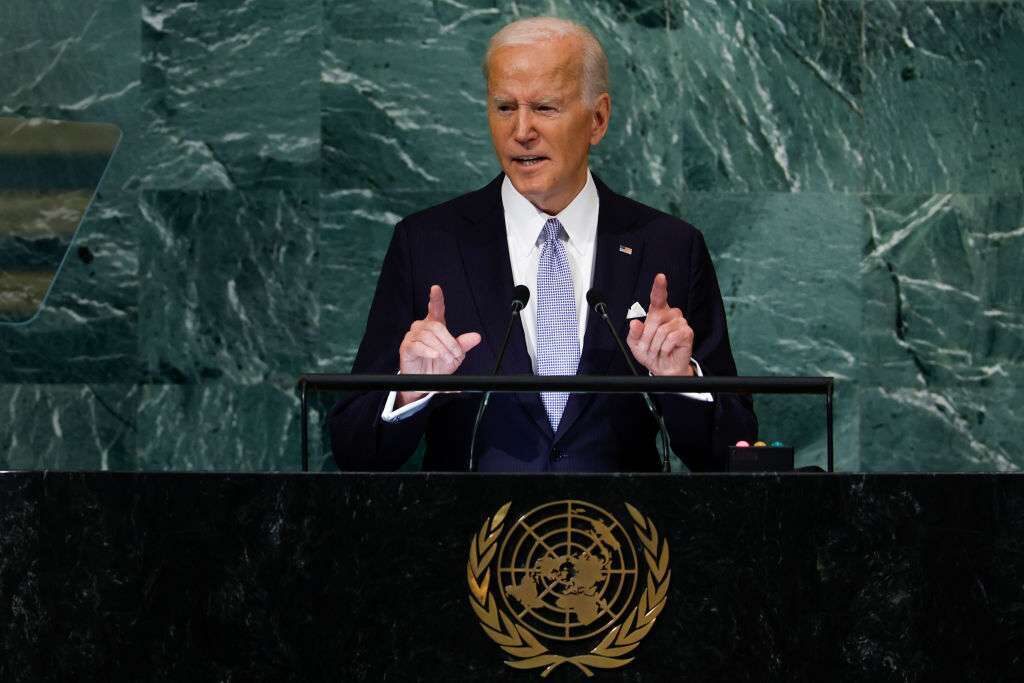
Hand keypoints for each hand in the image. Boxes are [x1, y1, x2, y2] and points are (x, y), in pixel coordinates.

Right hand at [396, 285, 480, 406]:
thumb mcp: (455, 356)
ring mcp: (413, 337)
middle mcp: (422, 328)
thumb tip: (476, 337)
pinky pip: (417, 345)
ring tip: (446, 358)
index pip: (435, 308)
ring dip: (441, 348)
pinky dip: (428, 350)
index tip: (436, 288)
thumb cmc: (438, 365)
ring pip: (428, 335)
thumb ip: (463, 345)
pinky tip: (435, 355)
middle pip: (436, 326)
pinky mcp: (406, 347)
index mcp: (435, 326)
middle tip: (455, 355)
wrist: (426, 383)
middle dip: (449, 341)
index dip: (435, 298)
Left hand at [626, 273, 694, 375]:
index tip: (660, 277)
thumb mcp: (635, 343)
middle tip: (648, 347)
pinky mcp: (687, 333)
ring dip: (655, 345)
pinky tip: (666, 350)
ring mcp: (680, 323)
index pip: (658, 297)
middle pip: (655, 318)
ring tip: (657, 350)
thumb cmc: (650, 352)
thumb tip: (635, 323)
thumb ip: (634, 333)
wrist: (663, 368)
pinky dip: (665, 348)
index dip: (659, 287)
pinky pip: (671, 338)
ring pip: (662, 331)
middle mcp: (670, 314)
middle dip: (647, 336)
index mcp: (657, 312)